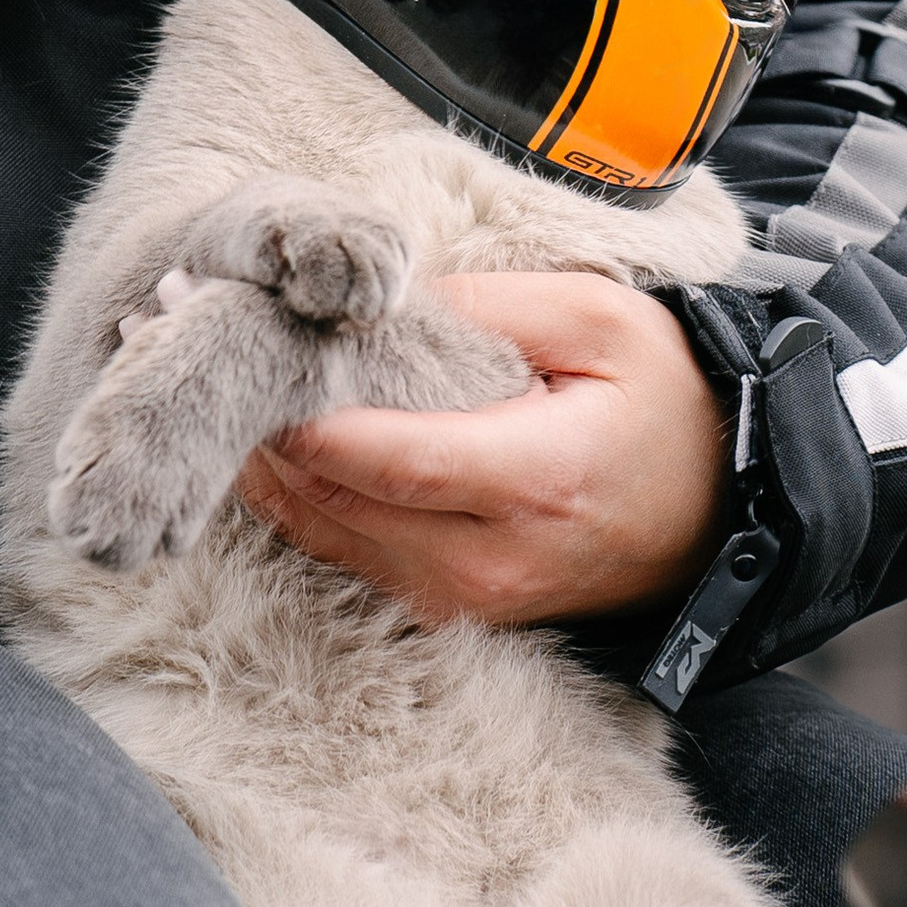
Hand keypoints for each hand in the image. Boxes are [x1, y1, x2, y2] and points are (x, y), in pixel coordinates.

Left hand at [237, 271, 729, 624]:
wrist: (727, 510)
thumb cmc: (667, 399)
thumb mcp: (598, 318)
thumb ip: (487, 304)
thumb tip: (380, 300)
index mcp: (532, 479)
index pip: (379, 457)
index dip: (292, 411)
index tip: (221, 339)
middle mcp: (491, 557)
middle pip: (336, 502)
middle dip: (255, 428)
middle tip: (179, 340)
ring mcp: (472, 596)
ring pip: (330, 539)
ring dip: (263, 470)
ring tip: (203, 387)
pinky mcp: (459, 606)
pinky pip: (355, 558)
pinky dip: (302, 504)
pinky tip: (262, 444)